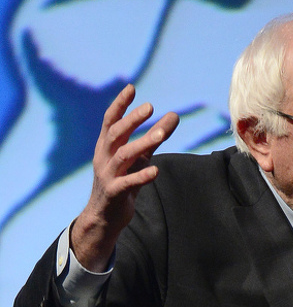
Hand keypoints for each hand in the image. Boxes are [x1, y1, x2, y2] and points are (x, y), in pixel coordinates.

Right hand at [71, 84, 178, 270]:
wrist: (105, 217)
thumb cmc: (123, 181)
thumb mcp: (139, 157)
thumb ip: (155, 137)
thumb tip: (174, 115)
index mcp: (107, 147)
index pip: (110, 121)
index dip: (120, 105)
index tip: (131, 88)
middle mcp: (104, 157)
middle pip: (116, 134)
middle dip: (132, 119)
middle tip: (150, 107)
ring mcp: (107, 175)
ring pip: (123, 155)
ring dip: (142, 143)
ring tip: (161, 134)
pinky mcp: (114, 193)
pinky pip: (127, 183)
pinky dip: (141, 176)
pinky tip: (155, 171)